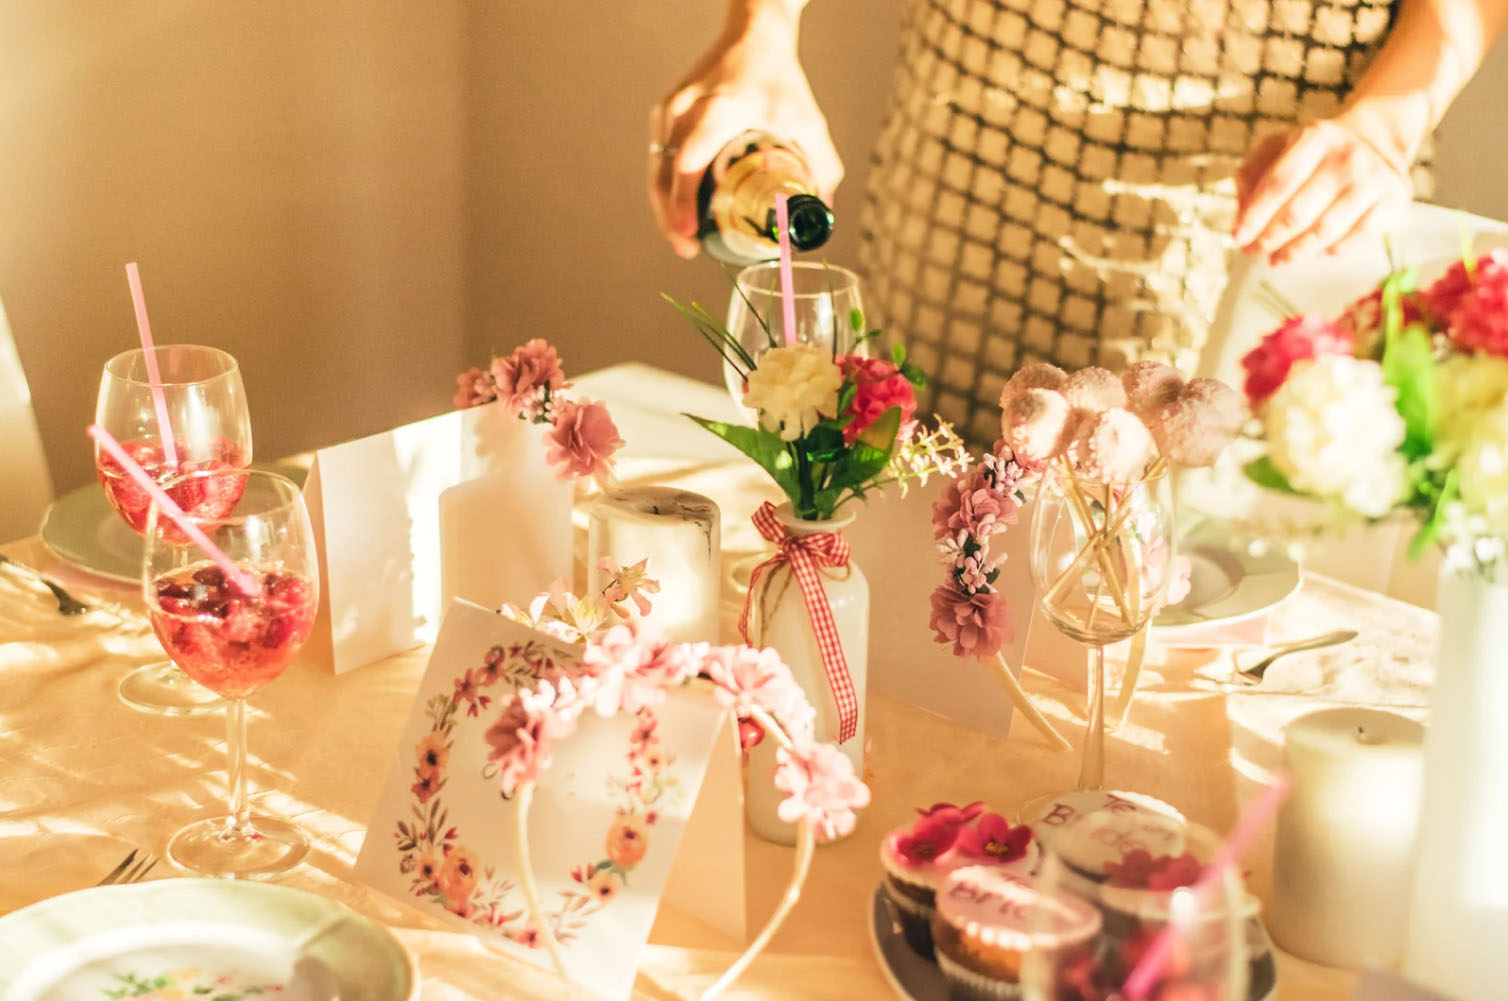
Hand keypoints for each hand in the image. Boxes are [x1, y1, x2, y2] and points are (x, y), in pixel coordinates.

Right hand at [648, 8, 842, 257]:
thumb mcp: (808, 121)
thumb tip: (822, 211)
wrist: (752, 36)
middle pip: (665, 172)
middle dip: (671, 217)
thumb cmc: (779, 78)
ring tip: (686, 240)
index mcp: (721, 109)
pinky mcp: (665, 115)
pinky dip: (667, 189)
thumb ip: (821, 165)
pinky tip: (682, 213)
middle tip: (688, 249)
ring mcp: (670, 111)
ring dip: (666, 208)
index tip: (690, 233)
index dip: (685, 200)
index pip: (691, 159)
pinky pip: (659, 159)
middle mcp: (687, 108)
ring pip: (657, 169)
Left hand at [1232, 119, 1412, 265]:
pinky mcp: (1393, 201)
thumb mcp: (1280, 146)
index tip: (1238, 238)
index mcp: (1315, 139)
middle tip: (1252, 252)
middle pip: (1298, 212)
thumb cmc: (1317, 152)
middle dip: (1269, 238)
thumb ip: (1253, 174)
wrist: (1378, 139)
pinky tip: (1315, 254)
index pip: (1278, 183)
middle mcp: (1347, 158)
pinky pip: (1357, 239)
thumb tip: (1242, 214)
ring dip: (1296, 252)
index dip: (1254, 215)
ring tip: (1277, 259)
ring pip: (1325, 231)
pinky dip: (1331, 252)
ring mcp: (1373, 180)